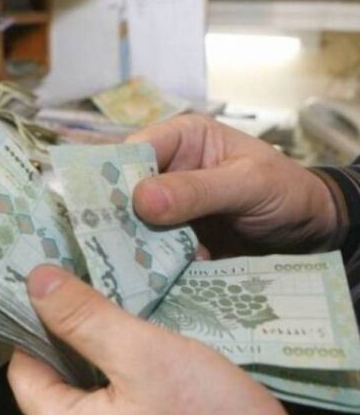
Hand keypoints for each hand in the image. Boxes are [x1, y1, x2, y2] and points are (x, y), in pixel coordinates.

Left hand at [8, 265, 288, 414]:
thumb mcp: (143, 356)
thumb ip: (85, 319)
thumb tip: (35, 280)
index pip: (23, 367)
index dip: (34, 322)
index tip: (52, 284)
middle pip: (52, 376)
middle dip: (67, 330)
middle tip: (83, 283)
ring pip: (82, 385)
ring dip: (94, 346)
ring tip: (109, 302)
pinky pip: (109, 399)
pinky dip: (115, 367)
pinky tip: (132, 338)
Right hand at [127, 115, 337, 256]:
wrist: (310, 232)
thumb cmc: (286, 191)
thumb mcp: (248, 184)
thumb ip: (197, 190)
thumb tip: (142, 199)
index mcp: (180, 139)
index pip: (132, 152)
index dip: (113, 178)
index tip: (104, 210)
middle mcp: (166, 169)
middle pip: (123, 190)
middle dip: (117, 217)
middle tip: (107, 246)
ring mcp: (166, 206)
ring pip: (131, 223)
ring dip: (131, 244)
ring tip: (124, 266)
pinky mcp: (171, 237)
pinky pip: (148, 248)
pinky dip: (147, 262)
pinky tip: (144, 276)